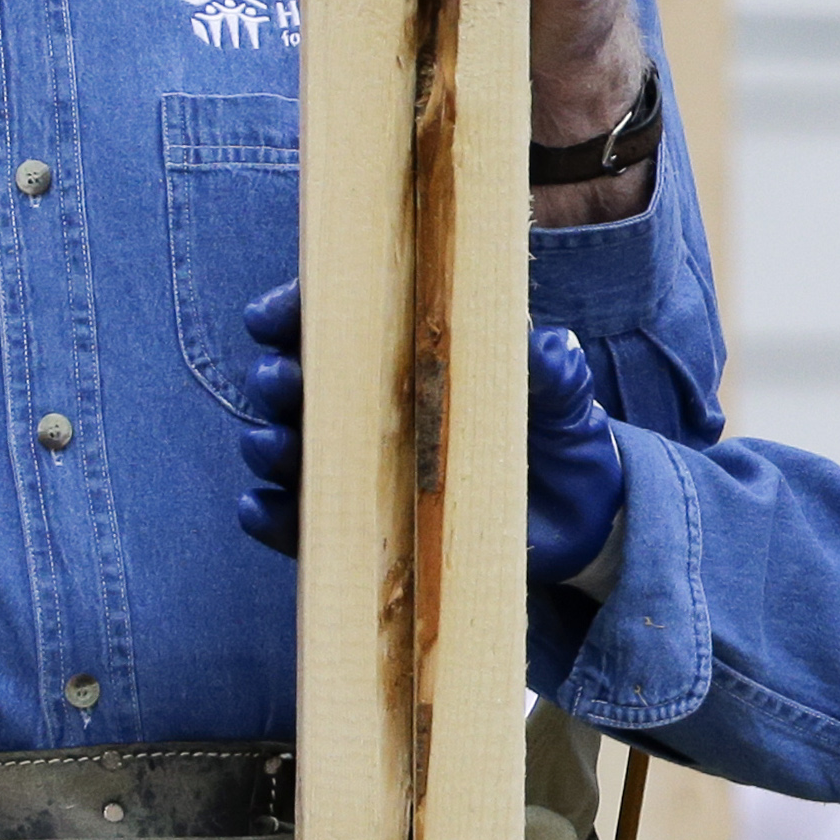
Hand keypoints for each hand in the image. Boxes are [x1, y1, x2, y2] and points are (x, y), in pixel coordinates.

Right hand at [232, 291, 627, 590]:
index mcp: (402, 353)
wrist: (577, 513)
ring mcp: (359, 468)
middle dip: (277, 379)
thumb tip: (540, 346)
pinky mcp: (361, 528)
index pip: (332, 321)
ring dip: (269, 444)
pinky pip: (300, 524)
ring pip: (288, 450)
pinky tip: (262, 507)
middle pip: (296, 382)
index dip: (292, 312)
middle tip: (284, 382)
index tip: (273, 319)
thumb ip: (550, 366)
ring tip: (274, 445)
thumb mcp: (560, 391)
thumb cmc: (554, 428)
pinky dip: (271, 518)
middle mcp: (367, 406)